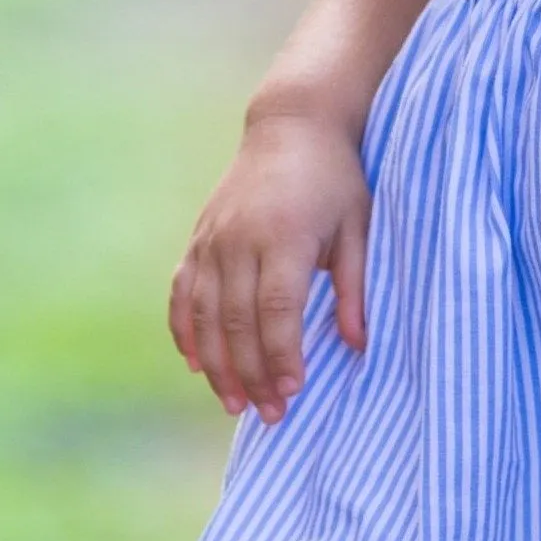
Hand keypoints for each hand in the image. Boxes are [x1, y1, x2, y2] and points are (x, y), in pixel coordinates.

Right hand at [168, 104, 369, 420]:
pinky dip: (185, 331)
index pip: (276, 310)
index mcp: (283, 237)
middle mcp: (239, 241)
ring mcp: (212, 240)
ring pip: (204, 315)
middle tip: (270, 415)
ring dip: (217, 365)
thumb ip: (355, 286)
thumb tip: (358, 344)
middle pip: (236, 321)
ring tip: (234, 404)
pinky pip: (182, 293)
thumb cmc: (335, 179)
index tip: (293, 392)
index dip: (282, 355)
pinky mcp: (199, 239)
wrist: (291, 125)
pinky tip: (196, 364)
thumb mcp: (358, 227)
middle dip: (252, 373)